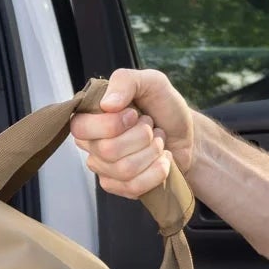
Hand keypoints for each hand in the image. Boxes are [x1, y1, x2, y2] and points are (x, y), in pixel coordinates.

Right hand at [68, 67, 198, 199]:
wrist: (187, 135)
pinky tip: (162, 160)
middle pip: (108, 150)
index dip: (112, 124)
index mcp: (90, 116)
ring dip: (152, 153)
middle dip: (141, 137)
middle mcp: (91, 144)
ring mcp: (104, 168)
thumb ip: (126, 81)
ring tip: (158, 142)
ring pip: (124, 170)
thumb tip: (107, 105)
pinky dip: (157, 172)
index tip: (134, 114)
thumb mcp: (151, 82)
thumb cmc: (164, 107)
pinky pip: (133, 187)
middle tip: (151, 128)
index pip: (81, 127)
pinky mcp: (118, 187)